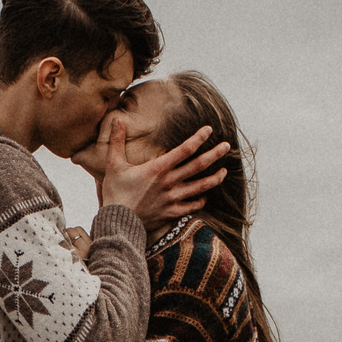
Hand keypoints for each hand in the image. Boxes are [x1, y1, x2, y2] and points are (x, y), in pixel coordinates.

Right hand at [98, 121, 230, 224]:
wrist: (117, 222)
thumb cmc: (115, 193)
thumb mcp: (114, 164)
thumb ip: (117, 141)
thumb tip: (116, 119)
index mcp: (158, 168)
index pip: (184, 149)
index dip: (198, 138)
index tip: (208, 130)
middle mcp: (170, 182)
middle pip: (198, 165)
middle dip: (214, 154)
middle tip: (227, 146)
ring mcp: (173, 198)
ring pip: (200, 187)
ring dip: (215, 178)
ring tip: (224, 171)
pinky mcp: (172, 213)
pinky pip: (192, 206)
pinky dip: (201, 200)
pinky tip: (204, 196)